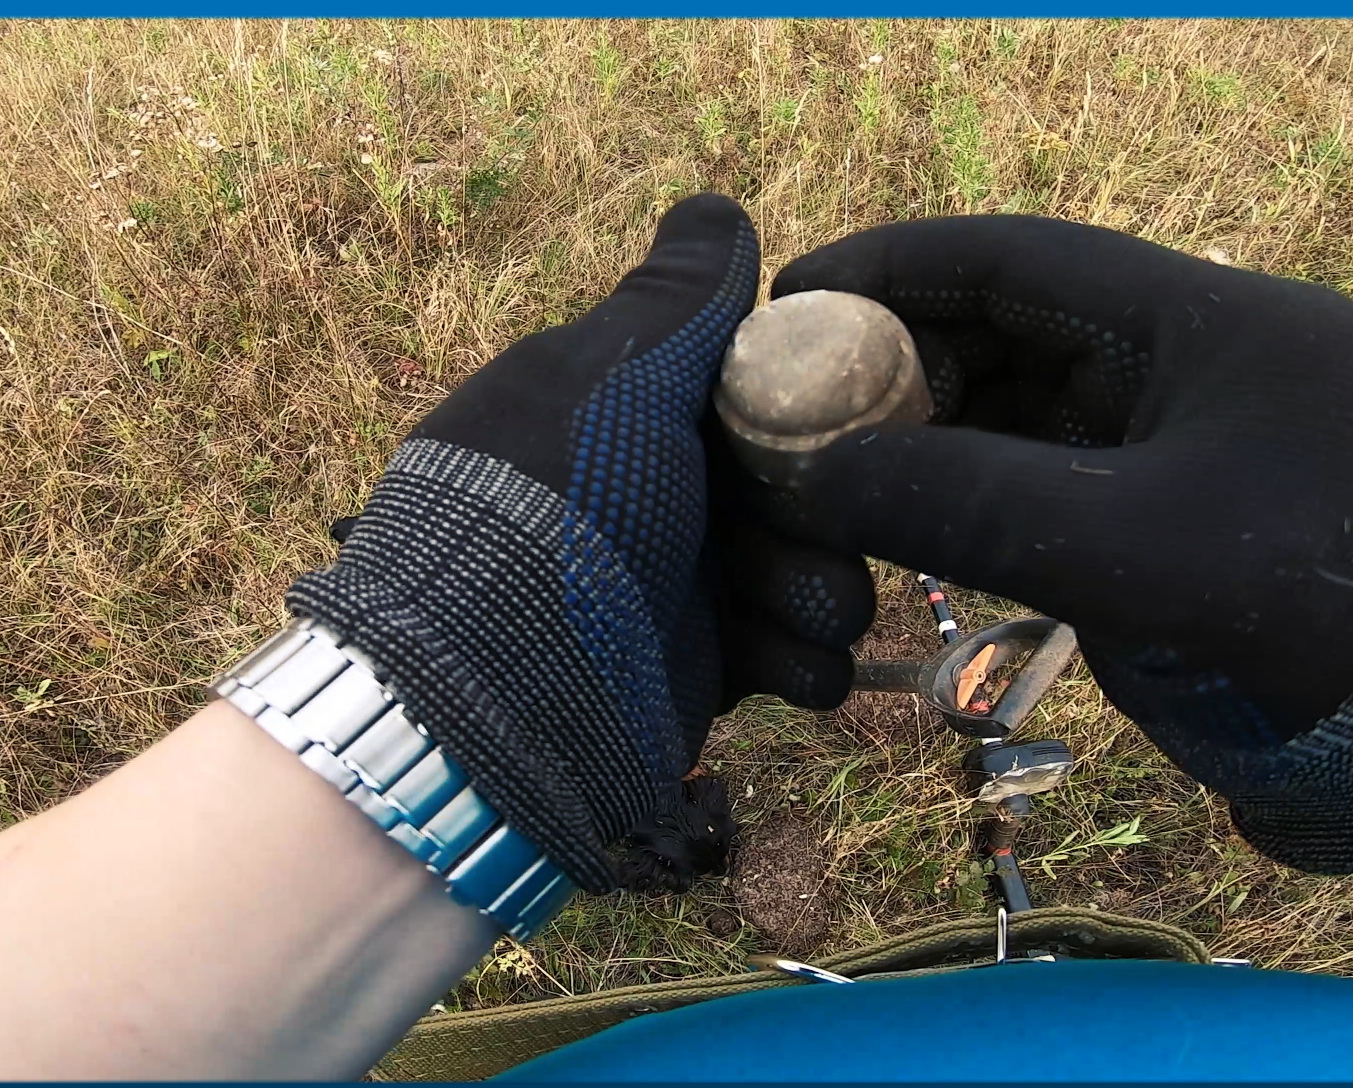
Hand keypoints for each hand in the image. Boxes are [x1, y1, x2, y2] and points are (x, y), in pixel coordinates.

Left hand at [286, 194, 829, 891]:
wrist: (501, 682)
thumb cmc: (558, 503)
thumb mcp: (613, 376)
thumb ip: (676, 300)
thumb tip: (716, 206)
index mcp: (632, 413)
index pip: (758, 394)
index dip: (812, 409)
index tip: (851, 422)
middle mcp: (661, 495)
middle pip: (801, 491)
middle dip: (827, 517)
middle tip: (822, 535)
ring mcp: (683, 588)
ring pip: (810, 577)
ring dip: (821, 593)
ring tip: (800, 613)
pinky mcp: (702, 672)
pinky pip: (792, 659)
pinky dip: (802, 664)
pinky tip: (791, 667)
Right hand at [747, 215, 1352, 872]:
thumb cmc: (1324, 617)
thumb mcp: (1138, 550)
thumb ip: (969, 506)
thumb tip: (817, 480)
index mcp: (1208, 323)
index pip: (1019, 261)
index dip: (894, 268)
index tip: (791, 296)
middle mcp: (1193, 371)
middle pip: (1012, 338)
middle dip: (897, 369)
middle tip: (792, 416)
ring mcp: (1189, 453)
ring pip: (1025, 424)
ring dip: (930, 449)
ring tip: (835, 487)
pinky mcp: (1182, 532)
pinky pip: (1052, 497)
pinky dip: (978, 512)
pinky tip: (914, 538)